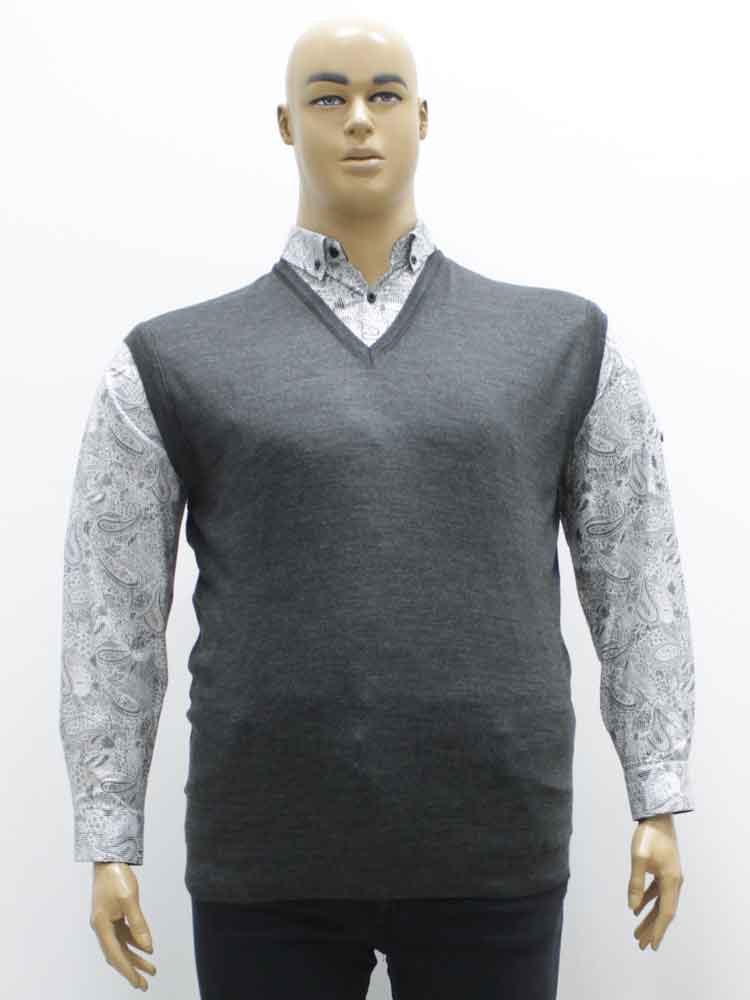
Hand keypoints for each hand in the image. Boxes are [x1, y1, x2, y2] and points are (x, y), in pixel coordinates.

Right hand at [89, 862, 156, 990]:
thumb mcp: (130, 899)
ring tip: (150, 969)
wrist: (108, 858)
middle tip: (145, 984)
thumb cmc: (117, 876)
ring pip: (120, 946)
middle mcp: (101, 926)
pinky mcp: (112, 915)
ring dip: (134, 958)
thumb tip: (147, 947)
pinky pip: (123, 935)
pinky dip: (133, 943)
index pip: (114, 954)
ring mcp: (106, 921)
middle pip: (116, 954)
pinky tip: (145, 949)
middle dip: (131, 969)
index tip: (138, 983)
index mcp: (101, 925)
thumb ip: (138, 924)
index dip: (127, 970)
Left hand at [628, 814, 684, 951]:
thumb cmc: (648, 836)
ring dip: (649, 918)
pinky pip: (657, 892)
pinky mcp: (664, 871)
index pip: (665, 913)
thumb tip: (632, 907)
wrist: (657, 816)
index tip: (652, 946)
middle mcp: (674, 882)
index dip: (658, 930)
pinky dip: (647, 901)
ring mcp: (670, 876)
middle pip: (664, 912)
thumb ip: (635, 883)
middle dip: (652, 929)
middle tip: (641, 946)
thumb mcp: (638, 858)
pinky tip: (636, 909)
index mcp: (671, 881)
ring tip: (637, 933)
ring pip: (660, 904)